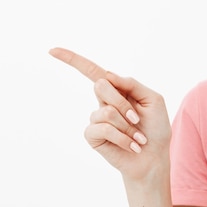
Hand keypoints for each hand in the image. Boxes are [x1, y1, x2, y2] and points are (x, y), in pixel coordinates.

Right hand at [49, 47, 171, 180]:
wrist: (154, 156)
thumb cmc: (155, 128)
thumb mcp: (153, 100)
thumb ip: (133, 84)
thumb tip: (108, 75)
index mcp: (117, 89)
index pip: (91, 70)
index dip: (72, 59)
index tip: (51, 50)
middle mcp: (103, 101)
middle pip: (101, 85)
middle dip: (122, 102)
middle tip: (137, 118)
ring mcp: (96, 119)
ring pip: (106, 111)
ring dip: (127, 126)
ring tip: (137, 137)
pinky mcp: (92, 135)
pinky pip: (104, 129)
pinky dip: (122, 137)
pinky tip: (131, 146)